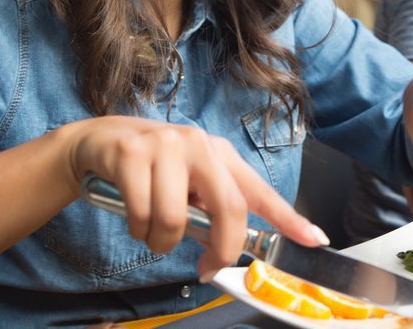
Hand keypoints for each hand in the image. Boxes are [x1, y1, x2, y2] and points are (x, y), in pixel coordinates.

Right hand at [57, 116, 326, 279]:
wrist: (97, 144)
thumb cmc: (151, 171)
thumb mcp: (188, 183)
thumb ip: (211, 210)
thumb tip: (229, 250)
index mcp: (220, 154)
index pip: (260, 191)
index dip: (289, 218)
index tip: (314, 239)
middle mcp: (198, 144)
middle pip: (228, 208)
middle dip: (221, 250)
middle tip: (207, 267)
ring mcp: (164, 145)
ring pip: (176, 220)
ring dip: (161, 243)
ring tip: (151, 230)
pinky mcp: (131, 153)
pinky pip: (142, 215)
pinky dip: (137, 230)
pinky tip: (133, 216)